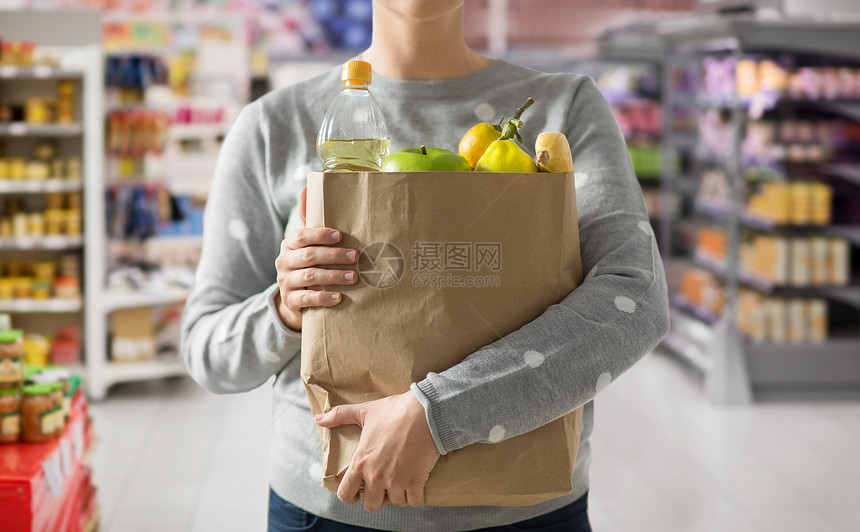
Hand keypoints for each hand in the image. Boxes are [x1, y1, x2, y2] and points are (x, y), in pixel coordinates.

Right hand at [275, 185, 358, 330]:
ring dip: (333, 277)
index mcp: (290, 244)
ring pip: (309, 277)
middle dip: (333, 256)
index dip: (320, 235)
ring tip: (354, 277)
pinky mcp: (290, 301)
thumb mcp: (307, 241)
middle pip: (309, 256)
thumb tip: (307, 185)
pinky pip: (306, 299)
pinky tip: (339, 297)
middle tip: (356, 256)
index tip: (340, 235)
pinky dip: (323, 298)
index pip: (302, 236)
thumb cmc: (307, 263)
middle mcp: (285, 261)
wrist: (294, 298)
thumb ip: (309, 217)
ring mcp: (286, 282)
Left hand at [315, 391, 440, 511]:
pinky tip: (415, 483)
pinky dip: (415, 496)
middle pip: (372, 505)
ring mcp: (397, 480)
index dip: (349, 497)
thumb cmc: (394, 411)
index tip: (356, 493)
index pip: (345, 494)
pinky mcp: (416, 481)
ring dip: (398, 495)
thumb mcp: (365, 411)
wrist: (425, 412)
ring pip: (395, 503)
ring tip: (400, 481)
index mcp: (361, 462)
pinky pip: (414, 501)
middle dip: (377, 497)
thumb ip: (340, 416)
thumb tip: (318, 419)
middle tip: (383, 486)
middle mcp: (376, 476)